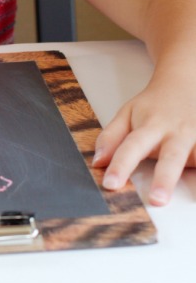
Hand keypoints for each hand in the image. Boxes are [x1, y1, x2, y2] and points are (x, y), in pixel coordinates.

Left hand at [92, 81, 195, 205]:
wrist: (185, 82)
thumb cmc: (154, 105)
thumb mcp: (127, 114)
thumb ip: (111, 137)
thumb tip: (97, 163)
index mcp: (151, 126)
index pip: (132, 147)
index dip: (120, 165)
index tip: (110, 184)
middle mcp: (176, 133)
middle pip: (170, 157)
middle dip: (164, 178)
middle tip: (157, 200)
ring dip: (195, 174)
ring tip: (194, 199)